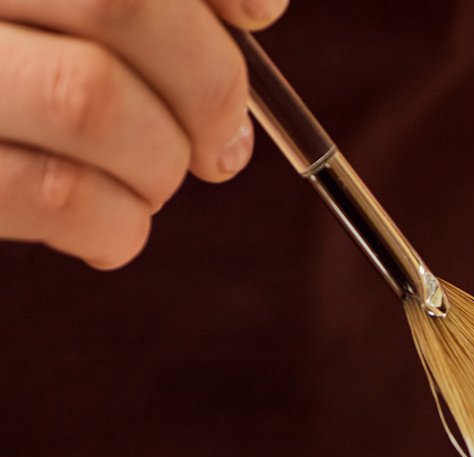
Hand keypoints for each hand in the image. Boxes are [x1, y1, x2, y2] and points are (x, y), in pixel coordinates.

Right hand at [0, 0, 287, 269]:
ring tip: (153, 182)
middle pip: (118, 4)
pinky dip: (118, 227)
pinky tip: (113, 228)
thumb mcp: (63, 18)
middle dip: (207, 86)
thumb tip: (255, 12)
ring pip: (91, 102)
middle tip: (221, 142)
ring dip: (160, 164)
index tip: (260, 16)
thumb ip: (144, 5)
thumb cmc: (18, 65)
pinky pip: (60, 197)